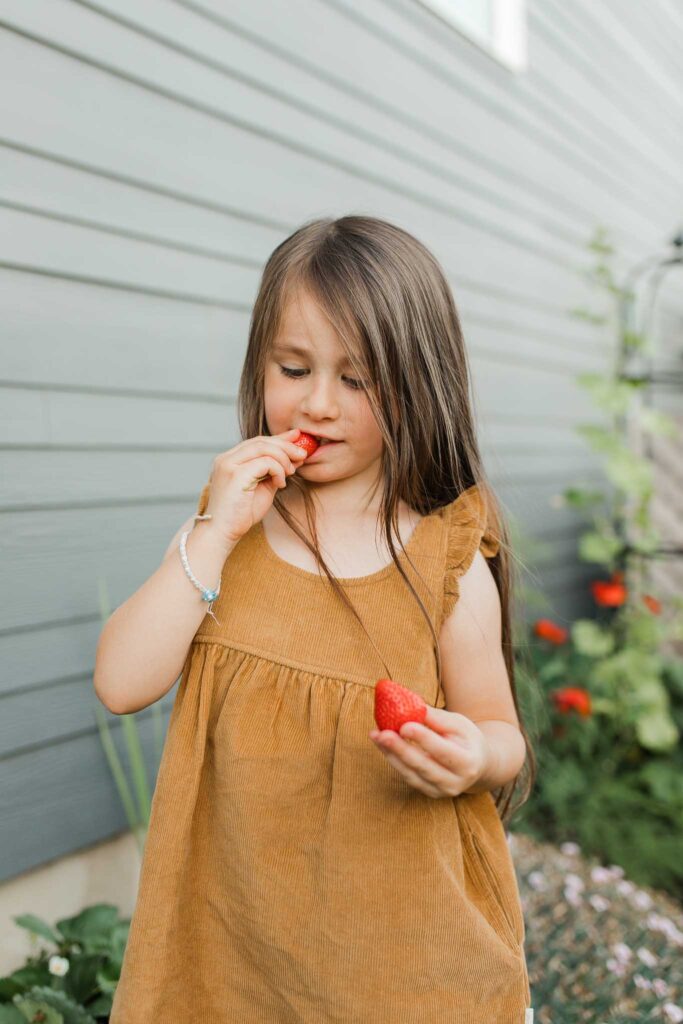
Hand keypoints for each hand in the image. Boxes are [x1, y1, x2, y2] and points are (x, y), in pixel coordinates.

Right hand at [202, 429, 307, 545]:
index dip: (279, 438)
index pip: (257, 442)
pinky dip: (278, 470)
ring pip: (263, 448)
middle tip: (302, 455)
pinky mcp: (235, 475)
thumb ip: (273, 471)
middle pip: (261, 441)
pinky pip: (264, 462)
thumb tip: (293, 457)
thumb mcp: (262, 488)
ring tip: (291, 472)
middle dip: (285, 446)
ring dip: (283, 458)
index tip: (297, 438)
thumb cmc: (240, 514)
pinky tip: (280, 484)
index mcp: (230, 460)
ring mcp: (228, 465)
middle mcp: (226, 458)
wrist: (222, 534)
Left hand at [369, 706, 490, 798]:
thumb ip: (437, 719)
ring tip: (376, 735)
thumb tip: (413, 706)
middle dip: (401, 749)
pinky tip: (382, 745)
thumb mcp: (459, 724)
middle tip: (382, 733)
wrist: (477, 765)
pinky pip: (407, 777)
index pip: (442, 751)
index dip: (423, 739)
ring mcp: (441, 791)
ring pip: (411, 774)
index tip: (404, 725)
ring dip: (391, 754)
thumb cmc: (466, 739)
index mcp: (468, 763)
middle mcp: (455, 782)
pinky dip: (393, 760)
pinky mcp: (428, 792)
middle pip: (424, 766)